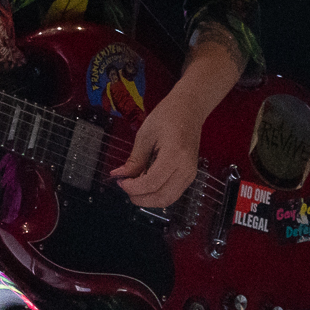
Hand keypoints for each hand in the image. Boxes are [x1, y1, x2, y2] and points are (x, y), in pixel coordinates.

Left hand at [108, 91, 207, 208]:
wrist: (189, 109)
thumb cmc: (168, 116)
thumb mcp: (145, 135)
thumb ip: (134, 159)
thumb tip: (119, 175)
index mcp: (175, 154)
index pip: (151, 183)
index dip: (133, 187)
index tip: (121, 181)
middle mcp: (186, 168)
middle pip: (161, 197)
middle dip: (140, 198)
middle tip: (125, 187)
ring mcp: (190, 174)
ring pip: (168, 200)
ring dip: (148, 199)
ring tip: (135, 186)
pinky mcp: (190, 176)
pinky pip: (172, 193)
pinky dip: (157, 194)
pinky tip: (147, 183)